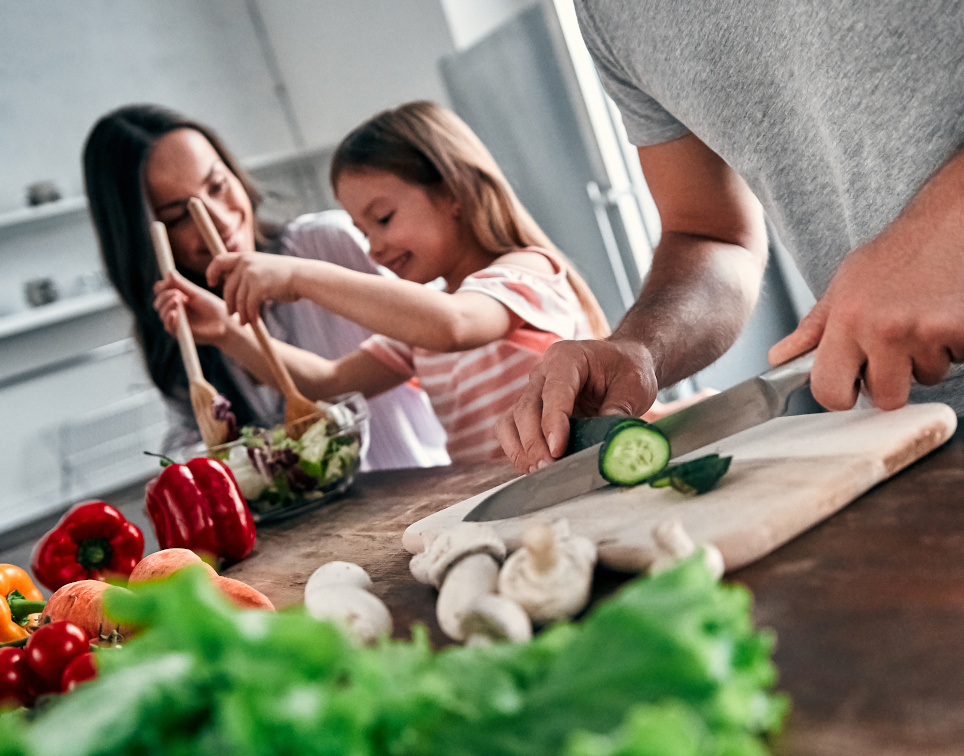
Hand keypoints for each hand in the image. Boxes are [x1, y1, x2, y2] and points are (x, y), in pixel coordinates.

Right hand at [153, 271, 230, 344]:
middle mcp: (174, 310)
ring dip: (167, 304)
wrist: (224, 323)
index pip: (161, 293)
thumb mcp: (196, 294)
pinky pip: (168, 326)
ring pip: (162, 313)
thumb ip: (182, 285)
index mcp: (177, 299)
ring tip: (179, 299)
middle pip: (159, 303)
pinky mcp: (180, 333)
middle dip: (164, 296)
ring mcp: (176, 322)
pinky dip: (169, 318)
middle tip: (177, 294)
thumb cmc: (212, 307)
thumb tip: (168, 272)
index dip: (160, 288)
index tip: (164, 283)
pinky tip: (174, 313)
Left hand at [205, 252, 301, 324]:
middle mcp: (245, 264)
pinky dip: (250, 316)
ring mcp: (251, 275)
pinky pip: (248, 306)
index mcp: (245, 257)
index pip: (219, 260)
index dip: (212, 272)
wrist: (303, 276)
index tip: (211, 282)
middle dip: (228, 303)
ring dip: (240, 313)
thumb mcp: (263, 266)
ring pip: (238, 299)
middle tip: (231, 314)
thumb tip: (235, 284)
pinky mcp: (258, 287)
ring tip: (244, 322)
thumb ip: (248, 271)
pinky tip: (253, 321)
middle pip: (228, 287)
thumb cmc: (286, 275)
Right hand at [496, 338, 659, 472]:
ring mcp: (532, 390)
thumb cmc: (628, 369)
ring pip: (512, 421)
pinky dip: (517, 449)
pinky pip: (510, 429)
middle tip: (550, 469)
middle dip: (535, 443)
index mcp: (567, 357)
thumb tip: (607, 443)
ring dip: (522, 449)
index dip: (552, 422)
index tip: (557, 450)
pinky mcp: (529, 409)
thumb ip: (619, 410)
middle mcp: (542, 371)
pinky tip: (533, 467)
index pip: (553, 391)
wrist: (622, 362)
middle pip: (526, 409)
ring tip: (540, 472)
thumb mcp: (634, 385)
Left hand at [769, 157, 963, 409]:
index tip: (851, 384)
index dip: (841, 395)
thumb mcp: (844, 286)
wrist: (951, 222)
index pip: (829, 393)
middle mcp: (883, 329)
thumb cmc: (897, 255)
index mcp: (846, 320)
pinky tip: (944, 314)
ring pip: (925, 378)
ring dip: (925, 359)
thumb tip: (779, 357)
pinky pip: (956, 361)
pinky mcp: (962, 332)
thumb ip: (813, 329)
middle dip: (891, 380)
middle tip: (894, 346)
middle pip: (886, 398)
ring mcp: (926, 332)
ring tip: (921, 319)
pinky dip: (953, 346)